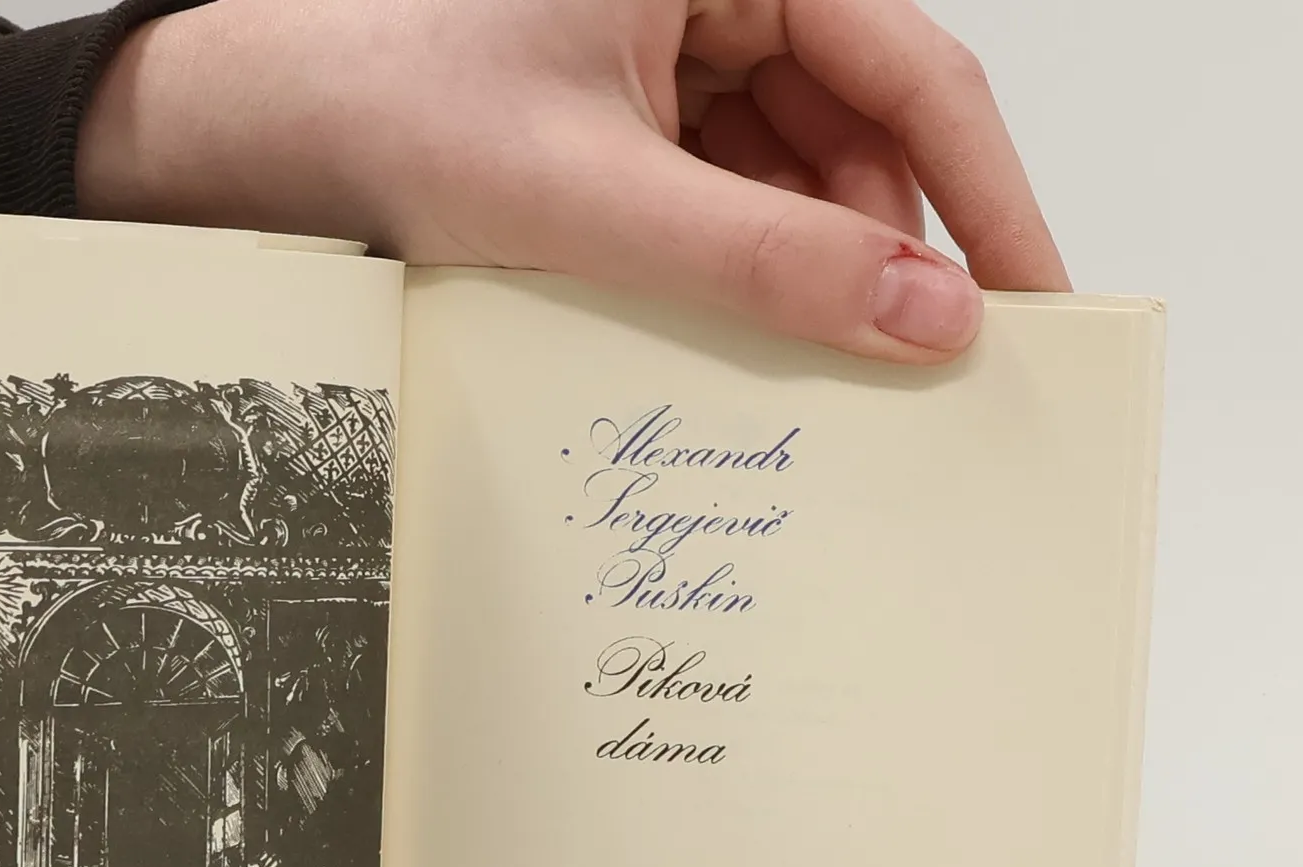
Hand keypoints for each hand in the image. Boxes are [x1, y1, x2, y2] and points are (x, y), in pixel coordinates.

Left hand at [80, 0, 1065, 361]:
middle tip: (933, 380)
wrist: (265, 134)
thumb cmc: (393, 110)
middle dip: (893, 254)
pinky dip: (750, 269)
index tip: (1036, 303)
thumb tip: (923, 316)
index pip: (916, 72)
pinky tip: (750, 338)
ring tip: (829, 376)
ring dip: (817, 274)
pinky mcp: (646, 113)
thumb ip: (764, 263)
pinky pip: (738, 194)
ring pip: (805, 172)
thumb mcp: (594, 198)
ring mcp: (685, 50)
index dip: (988, 198)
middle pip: (866, 128)